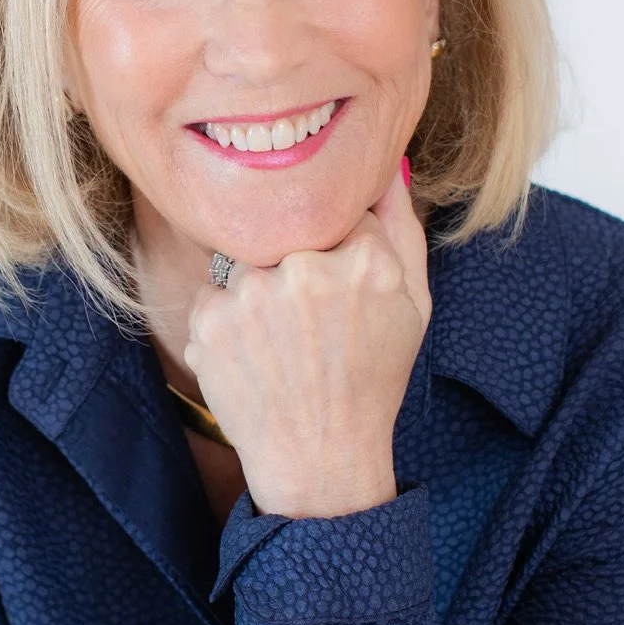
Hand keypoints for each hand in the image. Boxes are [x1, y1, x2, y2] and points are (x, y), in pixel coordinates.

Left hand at [183, 160, 431, 518]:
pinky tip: (254, 359)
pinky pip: (214, 293)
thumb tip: (385, 167)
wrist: (319, 457)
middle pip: (288, 233)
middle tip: (308, 327)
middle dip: (295, 270)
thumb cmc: (371, 381)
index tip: (341, 297)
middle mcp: (305, 270)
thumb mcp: (414, 304)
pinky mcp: (209, 321)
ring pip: (247, 261)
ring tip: (282, 345)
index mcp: (365, 260)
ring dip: (258, 293)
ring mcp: (252, 294)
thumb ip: (402, 226)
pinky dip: (227, 322)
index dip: (339, 253)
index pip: (340, 214)